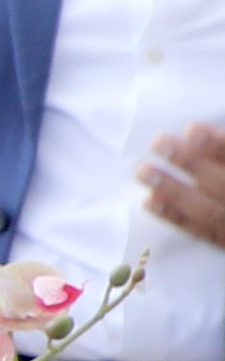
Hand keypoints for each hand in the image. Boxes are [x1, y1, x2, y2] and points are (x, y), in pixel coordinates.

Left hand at [149, 123, 224, 252]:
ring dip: (173, 190)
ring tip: (143, 171)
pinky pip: (200, 231)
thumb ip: (219, 151)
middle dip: (190, 162)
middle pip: (221, 184)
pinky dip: (174, 217)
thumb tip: (192, 133)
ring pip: (207, 209)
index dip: (217, 144)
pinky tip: (149, 201)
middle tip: (157, 143)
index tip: (191, 129)